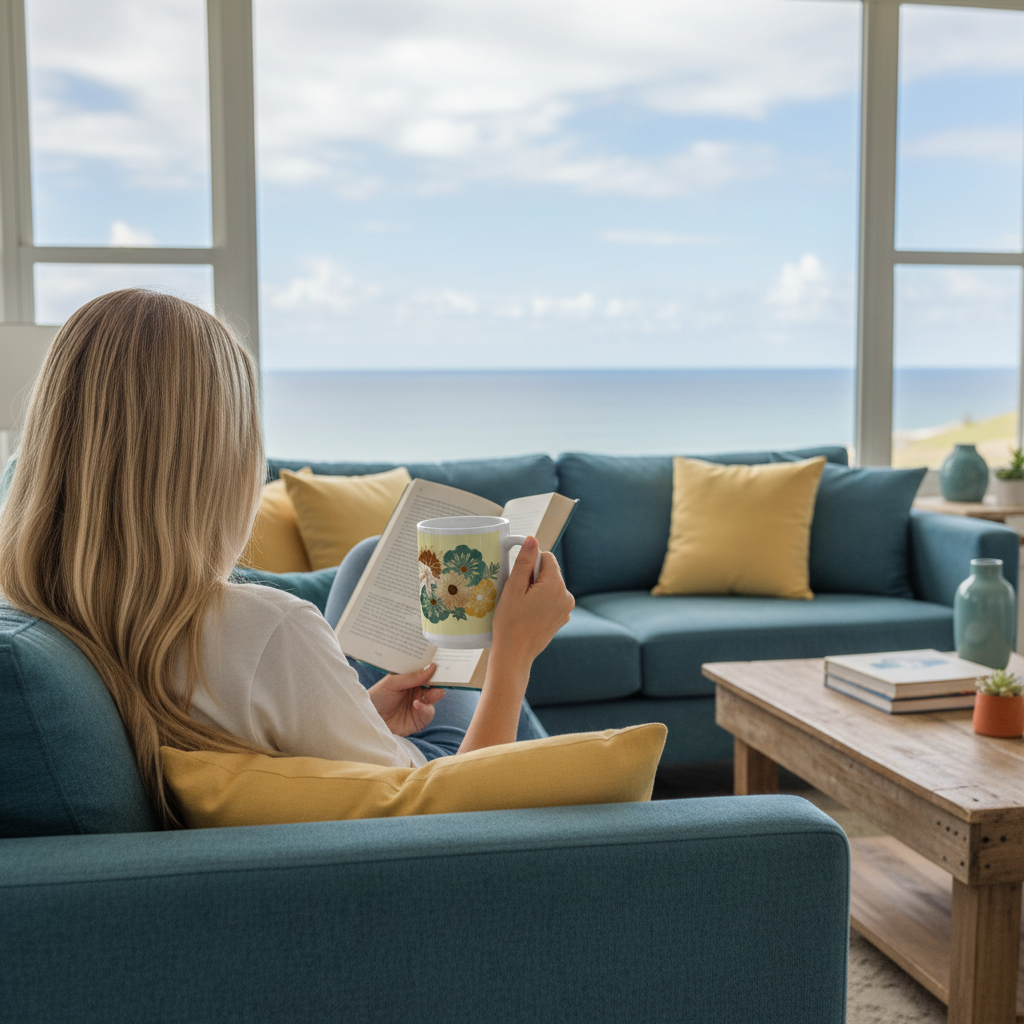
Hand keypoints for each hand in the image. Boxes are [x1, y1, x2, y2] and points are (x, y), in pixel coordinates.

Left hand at [367, 664, 444, 735]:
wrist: (367, 720)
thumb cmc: (376, 697)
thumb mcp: (392, 683)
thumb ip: (412, 677)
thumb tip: (432, 667)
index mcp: (409, 680)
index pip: (425, 672)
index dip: (433, 668)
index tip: (441, 663)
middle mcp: (415, 691)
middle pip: (433, 684)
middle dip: (440, 681)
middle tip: (445, 678)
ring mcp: (418, 705)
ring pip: (434, 698)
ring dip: (434, 695)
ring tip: (429, 694)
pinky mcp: (418, 720)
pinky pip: (428, 713)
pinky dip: (425, 709)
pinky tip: (416, 705)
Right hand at [457, 538, 573, 753]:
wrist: (514, 655)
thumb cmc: (509, 622)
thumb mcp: (513, 588)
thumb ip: (525, 561)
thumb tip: (532, 538)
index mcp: (556, 585)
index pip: (546, 557)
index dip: (530, 564)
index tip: (517, 578)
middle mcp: (566, 596)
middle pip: (549, 572)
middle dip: (533, 577)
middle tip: (517, 595)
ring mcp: (566, 609)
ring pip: (549, 586)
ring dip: (536, 590)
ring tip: (521, 606)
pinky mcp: (561, 619)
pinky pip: (551, 600)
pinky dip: (540, 602)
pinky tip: (527, 615)